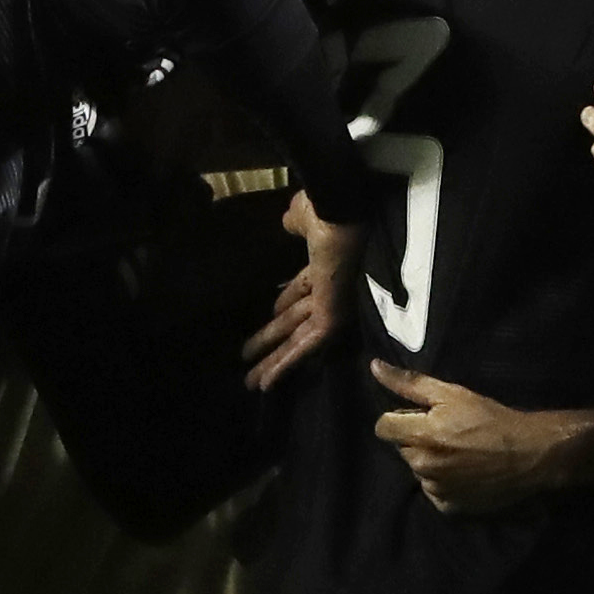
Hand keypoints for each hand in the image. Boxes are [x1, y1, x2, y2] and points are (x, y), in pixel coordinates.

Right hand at [245, 196, 351, 388]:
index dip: (285, 301)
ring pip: (296, 342)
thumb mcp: (305, 216)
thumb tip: (290, 221)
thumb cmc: (327, 210)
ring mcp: (332, 307)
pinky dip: (283, 366)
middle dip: (272, 340)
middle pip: (295, 321)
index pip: (303, 289)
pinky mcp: (331, 320)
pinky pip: (304, 349)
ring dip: (272, 363)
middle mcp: (330, 290)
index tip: (270, 313)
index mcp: (325, 265)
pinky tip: (264, 382)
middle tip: (249, 357)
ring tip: (251, 382)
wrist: (343, 214)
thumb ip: (298, 222)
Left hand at [371, 361, 573, 515]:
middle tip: (447, 433)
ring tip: (459, 454)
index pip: (383, 427)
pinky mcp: (448, 508)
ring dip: (430, 462)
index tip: (420, 417)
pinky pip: (434, 492)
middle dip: (417, 440)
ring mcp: (435, 489)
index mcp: (419, 435)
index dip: (399, 419)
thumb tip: (374, 367)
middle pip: (402, 449)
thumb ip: (409, 383)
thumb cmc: (492, 419)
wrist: (529, 456)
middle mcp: (422, 465)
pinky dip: (443, 483)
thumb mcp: (452, 394)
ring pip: (418, 471)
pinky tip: (465, 473)